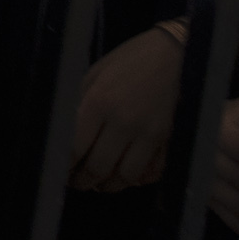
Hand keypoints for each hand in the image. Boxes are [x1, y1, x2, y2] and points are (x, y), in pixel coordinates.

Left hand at [73, 23, 186, 193]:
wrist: (179, 53)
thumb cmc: (131, 59)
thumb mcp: (96, 74)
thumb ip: (80, 103)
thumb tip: (65, 133)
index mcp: (98, 103)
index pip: (74, 148)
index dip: (64, 166)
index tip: (59, 171)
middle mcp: (124, 123)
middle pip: (98, 168)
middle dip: (83, 181)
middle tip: (77, 182)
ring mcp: (150, 134)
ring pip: (125, 177)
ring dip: (109, 186)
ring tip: (99, 184)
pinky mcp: (171, 140)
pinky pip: (152, 172)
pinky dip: (137, 180)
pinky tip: (127, 176)